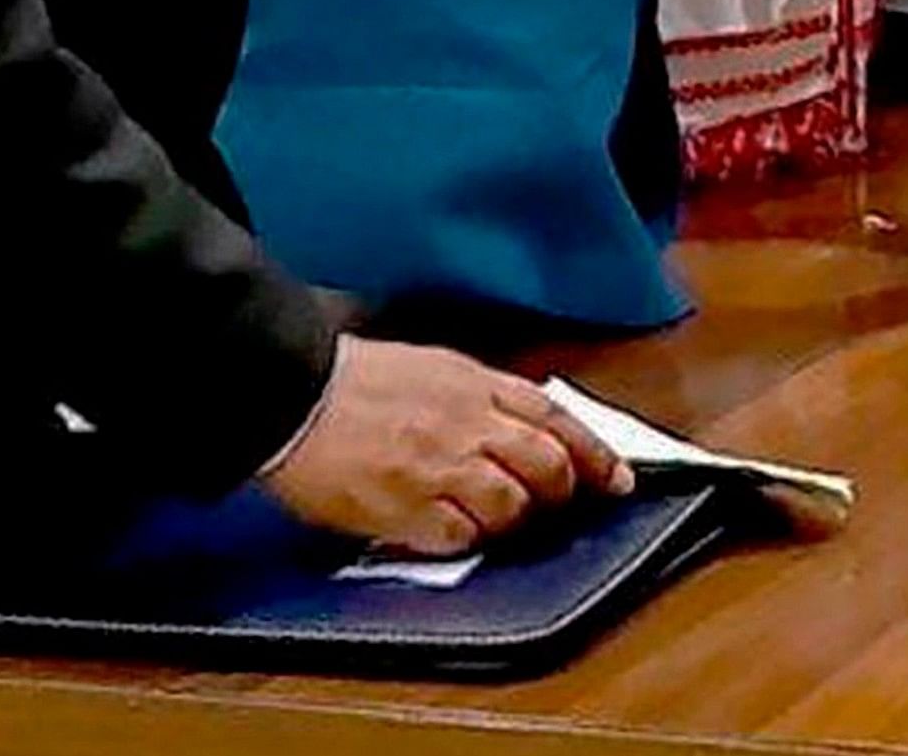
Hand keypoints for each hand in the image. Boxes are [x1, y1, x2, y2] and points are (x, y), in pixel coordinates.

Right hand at [259, 336, 633, 556]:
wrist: (290, 395)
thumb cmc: (351, 379)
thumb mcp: (430, 366)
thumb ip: (479, 395)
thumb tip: (519, 426)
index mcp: (475, 383)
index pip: (556, 417)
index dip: (594, 453)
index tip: (617, 478)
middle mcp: (467, 425)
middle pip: (546, 465)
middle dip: (562, 490)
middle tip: (557, 505)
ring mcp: (438, 469)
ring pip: (510, 506)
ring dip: (513, 519)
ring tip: (495, 519)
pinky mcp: (404, 508)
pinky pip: (459, 537)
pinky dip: (466, 540)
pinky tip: (452, 532)